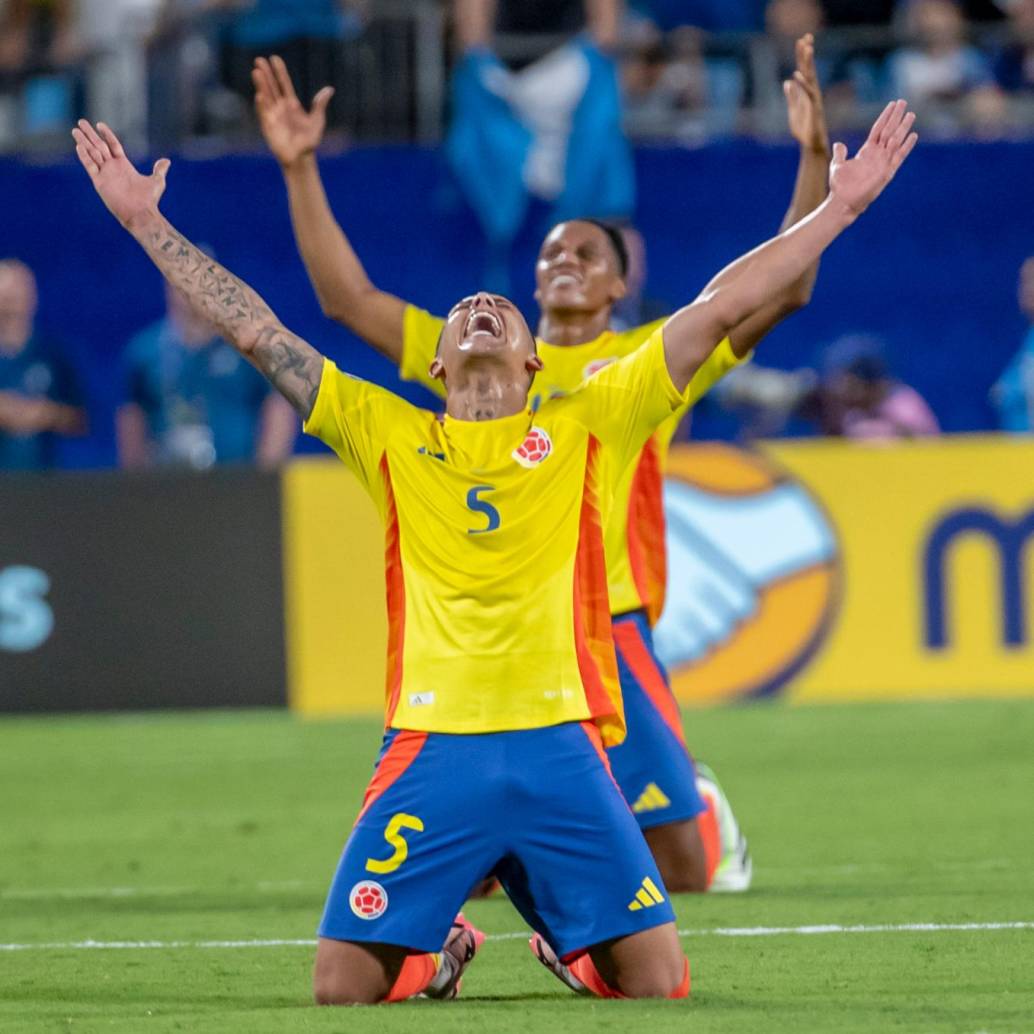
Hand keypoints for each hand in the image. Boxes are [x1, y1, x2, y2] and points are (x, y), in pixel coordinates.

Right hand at [71, 120, 168, 229]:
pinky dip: (84, 156)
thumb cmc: (149, 200)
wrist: (140, 214)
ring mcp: (105, 174)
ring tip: (75, 130)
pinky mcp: (99, 182)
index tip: (99, 124)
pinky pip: (89, 166)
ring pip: (92, 153)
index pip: (112, 145)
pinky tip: (79, 146)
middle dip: (90, 134)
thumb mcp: (157, 181)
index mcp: (124, 165)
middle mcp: (112, 168)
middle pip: (99, 146)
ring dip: (83, 141)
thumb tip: (166, 161)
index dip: (106, 134)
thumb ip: (159, 170)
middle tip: (81, 122)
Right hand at [252, 55, 333, 167]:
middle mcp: (280, 107)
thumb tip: (329, 89)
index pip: (284, 84)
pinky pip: (264, 113)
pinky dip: (262, 105)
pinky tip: (259, 95)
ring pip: (266, 97)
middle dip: (266, 74)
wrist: (301, 159)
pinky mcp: (268, 127)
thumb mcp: (317, 121)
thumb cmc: (309, 142)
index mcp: (292, 105)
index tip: (275, 58)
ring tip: (256, 71)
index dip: (280, 72)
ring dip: (261, 85)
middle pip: (272, 87)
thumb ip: (320, 105)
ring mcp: (273, 116)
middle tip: (259, 59)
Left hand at [784, 33, 828, 154]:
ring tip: (806, 47)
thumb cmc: (803, 130)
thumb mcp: (793, 110)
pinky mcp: (814, 108)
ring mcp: (814, 99)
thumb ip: (791, 97)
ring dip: (808, 63)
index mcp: (806, 92)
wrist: (810, 145)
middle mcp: (812, 93)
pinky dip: (802, 84)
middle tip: (806, 36)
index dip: (802, 57)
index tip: (801, 41)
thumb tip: (786, 83)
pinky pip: (808, 93)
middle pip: (809, 69)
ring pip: (811, 77)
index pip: (805, 71)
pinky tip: (796, 74)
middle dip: (807, 54)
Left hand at [829, 100, 916, 219]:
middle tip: (903, 102)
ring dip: (903, 128)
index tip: (892, 104)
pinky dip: (906, 146)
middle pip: (889, 130)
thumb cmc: (840, 186)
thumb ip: (840, 154)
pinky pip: (899, 157)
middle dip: (896, 116)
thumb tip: (839, 144)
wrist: (843, 202)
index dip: (885, 116)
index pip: (878, 129)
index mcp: (867, 151)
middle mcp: (877, 154)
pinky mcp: (887, 172)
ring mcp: (883, 162)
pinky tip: (913, 135)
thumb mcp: (837, 166)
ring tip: (911, 114)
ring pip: (895, 140)